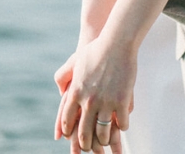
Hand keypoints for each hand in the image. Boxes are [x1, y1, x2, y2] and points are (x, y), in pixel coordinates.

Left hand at [56, 38, 134, 153]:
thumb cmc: (96, 49)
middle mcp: (88, 101)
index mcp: (75, 93)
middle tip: (88, 147)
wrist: (116, 42)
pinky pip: (122, 121)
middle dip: (86, 142)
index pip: (67, 120)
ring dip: (104, 139)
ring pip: (103, 130)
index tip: (70, 136)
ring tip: (107, 141)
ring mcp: (105, 102)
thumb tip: (61, 90)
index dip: (68, 131)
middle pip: (84, 131)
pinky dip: (123, 126)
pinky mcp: (122, 100)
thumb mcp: (74, 61)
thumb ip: (63, 76)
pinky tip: (123, 126)